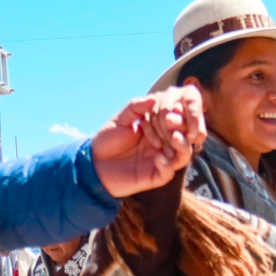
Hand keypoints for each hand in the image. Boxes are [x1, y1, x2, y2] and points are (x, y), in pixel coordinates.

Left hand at [90, 86, 206, 197]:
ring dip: (182, 146)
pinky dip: (167, 165)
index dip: (178, 115)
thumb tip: (154, 98)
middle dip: (182, 129)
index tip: (175, 107)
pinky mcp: (153, 177)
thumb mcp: (120, 119)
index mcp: (156, 131)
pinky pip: (168, 173)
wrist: (92, 164)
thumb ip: (136, 108)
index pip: (175, 122)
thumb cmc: (106, 140)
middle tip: (173, 121)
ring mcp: (159, 162)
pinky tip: (158, 158)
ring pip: (182, 156)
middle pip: (183, 138)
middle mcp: (162, 146)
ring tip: (175, 138)